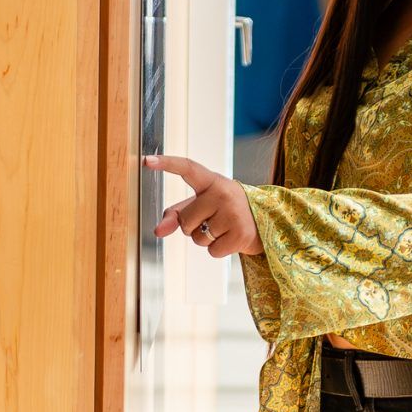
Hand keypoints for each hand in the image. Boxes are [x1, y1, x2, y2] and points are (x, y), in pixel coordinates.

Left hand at [145, 154, 261, 257]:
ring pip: (197, 239)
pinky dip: (218, 250)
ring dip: (206, 240)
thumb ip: (176, 215)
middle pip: (186, 220)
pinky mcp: (239, 234)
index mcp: (212, 181)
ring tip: (224, 229)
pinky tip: (231, 239)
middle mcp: (223, 193)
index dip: (166, 164)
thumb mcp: (202, 207)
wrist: (264, 224)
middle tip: (214, 221)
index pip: (187, 168)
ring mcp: (233, 213)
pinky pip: (212, 251)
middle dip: (193, 228)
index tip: (147, 160)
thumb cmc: (225, 212)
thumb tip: (157, 232)